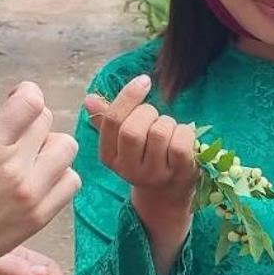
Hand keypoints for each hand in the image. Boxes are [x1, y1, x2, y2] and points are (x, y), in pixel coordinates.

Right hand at [0, 82, 80, 274]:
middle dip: (31, 121)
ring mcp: (32, 194)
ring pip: (66, 147)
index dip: (27, 92)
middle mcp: (14, 168)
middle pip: (47, 121)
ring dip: (50, 146)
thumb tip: (12, 112)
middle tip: (17, 134)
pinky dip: (60, 174)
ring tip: (31, 158)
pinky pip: (71, 181)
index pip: (30, 102)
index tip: (19, 98)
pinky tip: (40, 179)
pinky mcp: (42, 215)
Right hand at [81, 75, 199, 223]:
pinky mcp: (179, 174)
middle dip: (147, 112)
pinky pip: (180, 143)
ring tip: (167, 130)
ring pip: (159, 133)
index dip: (128, 96)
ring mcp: (154, 174)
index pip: (112, 122)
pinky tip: (182, 137)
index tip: (144, 80)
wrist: (166, 194)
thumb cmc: (145, 156)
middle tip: (154, 117)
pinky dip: (184, 132)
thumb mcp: (123, 141)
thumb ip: (108, 119)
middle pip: (133, 130)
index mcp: (109, 157)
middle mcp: (128, 169)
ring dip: (167, 122)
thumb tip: (89, 99)